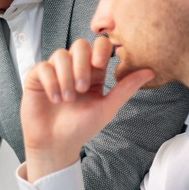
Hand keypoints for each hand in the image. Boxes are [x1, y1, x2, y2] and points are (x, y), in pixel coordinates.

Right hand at [21, 37, 153, 180]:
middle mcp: (74, 68)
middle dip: (81, 65)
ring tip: (67, 99)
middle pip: (79, 45)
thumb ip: (126, 88)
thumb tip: (151, 71)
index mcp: (93, 72)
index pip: (99, 45)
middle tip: (82, 88)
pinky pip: (43, 67)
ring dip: (66, 77)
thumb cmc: (81, 128)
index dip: (100, 48)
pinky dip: (51, 82)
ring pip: (60, 55)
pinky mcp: (37, 77)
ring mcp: (54, 71)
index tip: (101, 64)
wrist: (56, 144)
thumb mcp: (107, 108)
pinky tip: (55, 99)